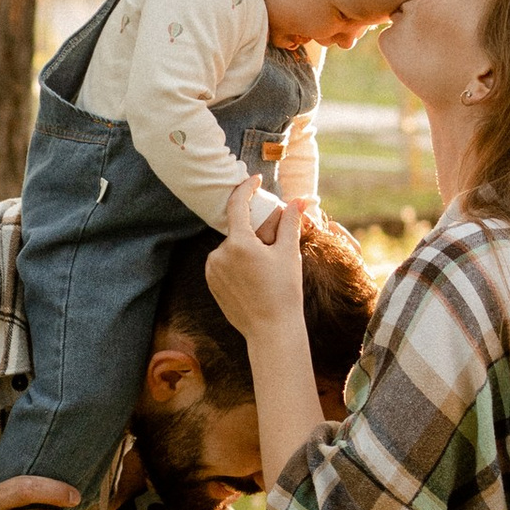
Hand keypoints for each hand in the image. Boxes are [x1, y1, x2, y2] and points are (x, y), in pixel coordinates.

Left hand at [205, 178, 307, 336]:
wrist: (271, 330)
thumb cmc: (284, 292)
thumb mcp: (289, 254)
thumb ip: (290, 223)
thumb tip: (299, 200)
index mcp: (239, 243)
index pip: (238, 204)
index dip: (247, 188)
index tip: (256, 180)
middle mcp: (219, 254)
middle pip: (238, 230)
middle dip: (255, 230)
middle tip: (274, 242)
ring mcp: (211, 269)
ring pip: (231, 247)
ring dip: (245, 248)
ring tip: (265, 267)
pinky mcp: (210, 282)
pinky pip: (223, 263)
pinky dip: (237, 262)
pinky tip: (253, 277)